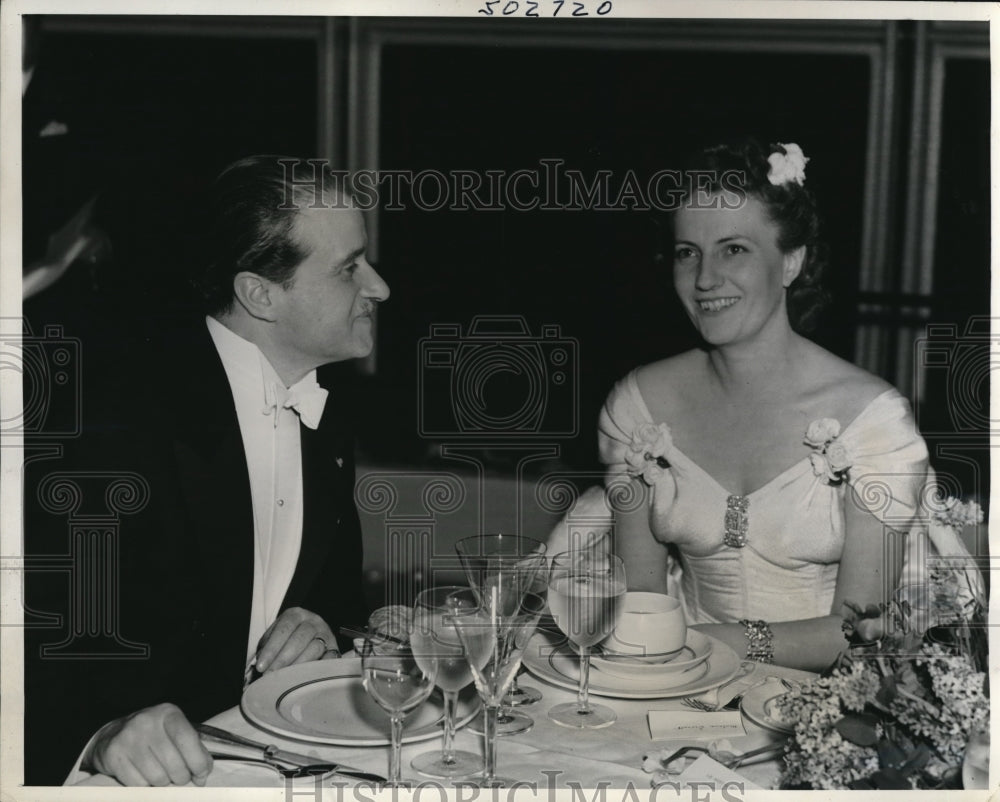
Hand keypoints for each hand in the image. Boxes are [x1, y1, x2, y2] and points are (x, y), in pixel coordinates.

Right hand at [87, 703, 210, 785]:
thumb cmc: (154, 736)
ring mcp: (128, 737)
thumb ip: (195, 751)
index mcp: (168, 713)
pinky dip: (146, 786)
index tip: (201, 774)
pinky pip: (138, 784)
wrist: (113, 735)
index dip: (198, 761)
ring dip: (163, 782)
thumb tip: (202, 777)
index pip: (187, 739)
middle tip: (179, 777)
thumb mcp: (176, 734)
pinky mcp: (113, 755)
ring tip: (161, 774)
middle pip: (174, 763)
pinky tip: (144, 775)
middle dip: (181, 777)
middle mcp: (147, 721)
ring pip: (157, 777)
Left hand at [256, 607, 336, 672]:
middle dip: (283, 659)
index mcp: (296, 614)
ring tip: (285, 678)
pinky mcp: (335, 649)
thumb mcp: (276, 636)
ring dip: (298, 665)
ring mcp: (327, 634)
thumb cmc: (288, 638)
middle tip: (271, 675)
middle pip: (300, 638)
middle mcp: (314, 621)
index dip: (272, 648)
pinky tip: (306, 677)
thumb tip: (261, 663)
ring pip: (315, 648)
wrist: (312, 636)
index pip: (284, 629)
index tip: (261, 666)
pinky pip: (329, 658)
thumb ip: (267, 646)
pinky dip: (318, 668)